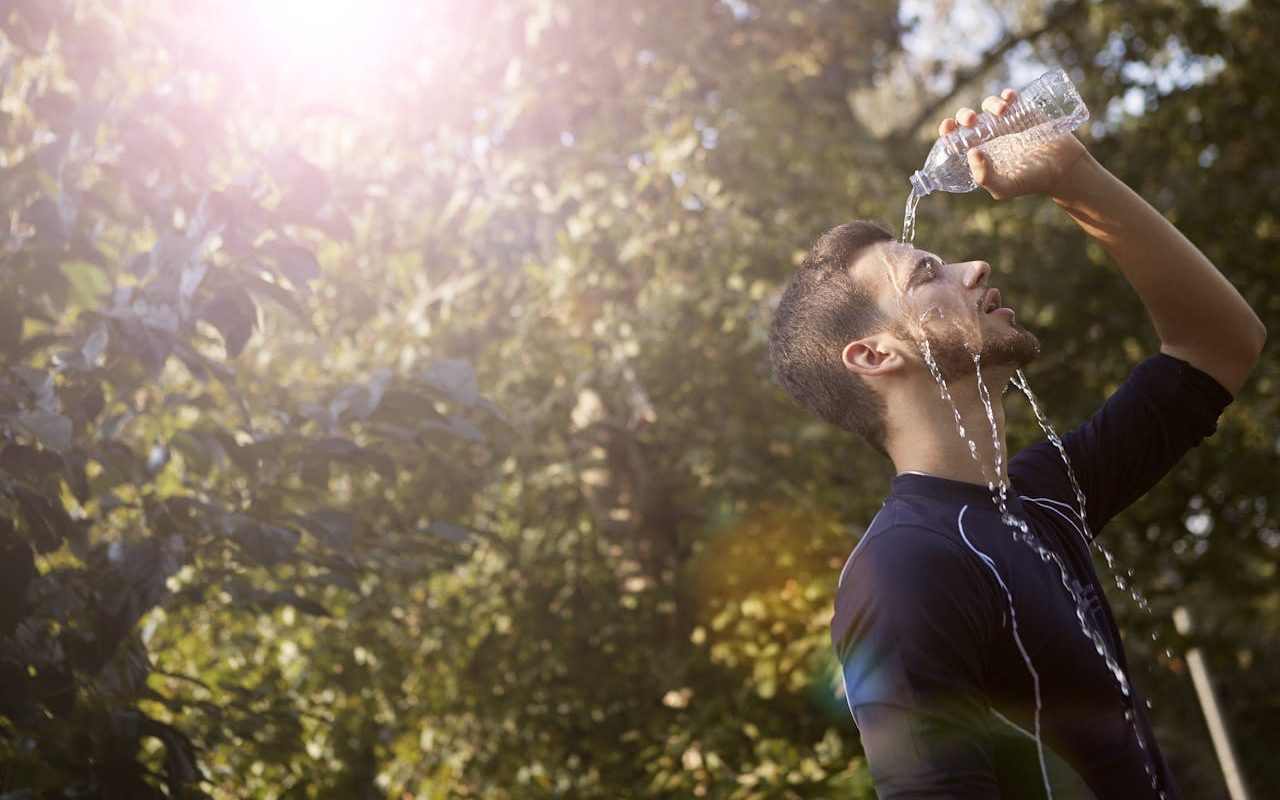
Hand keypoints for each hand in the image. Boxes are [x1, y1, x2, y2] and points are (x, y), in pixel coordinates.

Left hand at [940, 88, 1090, 199]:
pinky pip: (1011, 98)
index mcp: (980, 152)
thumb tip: (972, 152)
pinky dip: (1007, 95)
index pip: (956, 139)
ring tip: (1001, 111)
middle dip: (964, 115)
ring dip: (989, 103)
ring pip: (989, 105)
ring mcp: (1007, 123)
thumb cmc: (1032, 181)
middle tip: (972, 120)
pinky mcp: (1025, 112)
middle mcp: (990, 136)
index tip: (948, 126)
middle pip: (968, 119)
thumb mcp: (1005, 187)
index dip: (948, 131)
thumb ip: (985, 177)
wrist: (1064, 168)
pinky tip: (1009, 98)